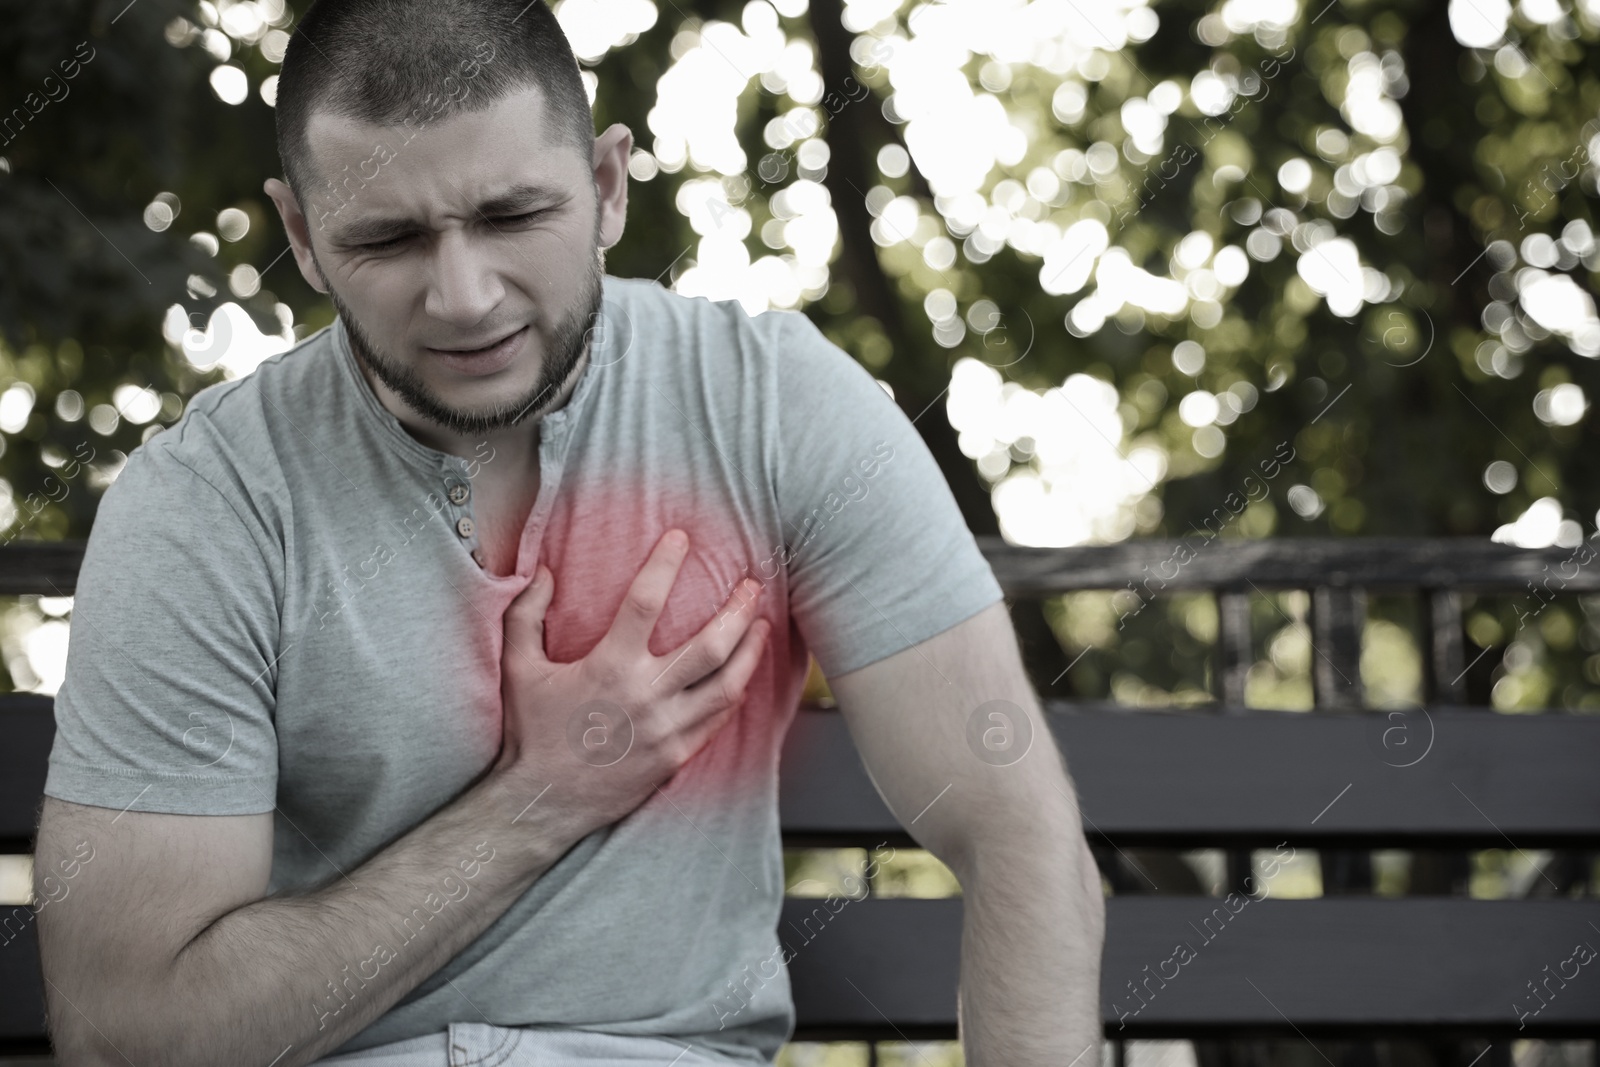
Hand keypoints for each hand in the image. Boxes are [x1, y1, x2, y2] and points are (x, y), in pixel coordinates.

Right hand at [494, 528, 769, 832]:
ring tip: (762, 624)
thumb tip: (543, 572)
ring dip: (750, 651)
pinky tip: (742, 672)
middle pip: (709, 645)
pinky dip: (735, 691)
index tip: (681, 537)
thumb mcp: (518, 669)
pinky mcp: (676, 756)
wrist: (542, 802)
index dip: (665, 564)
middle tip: (752, 585)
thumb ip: (525, 615)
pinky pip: (718, 720)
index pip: (645, 602)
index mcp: (608, 667)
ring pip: (727, 685)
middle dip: (738, 610)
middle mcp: (645, 696)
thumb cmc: (530, 733)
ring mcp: (666, 730)